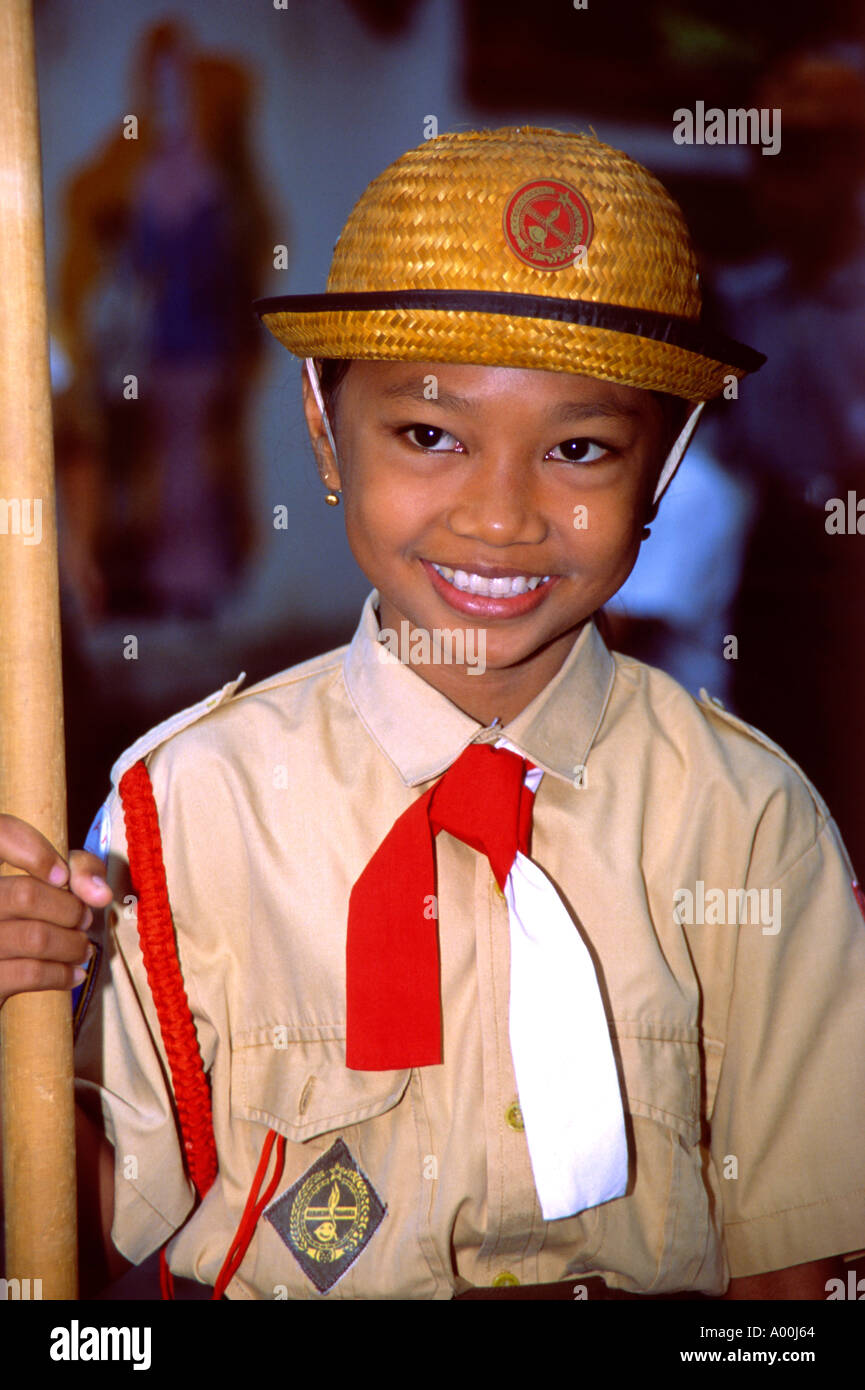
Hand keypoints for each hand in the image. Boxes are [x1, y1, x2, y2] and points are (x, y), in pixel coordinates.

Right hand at [0, 814, 113, 1007]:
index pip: (1, 834)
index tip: (61, 875)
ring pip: (35, 937)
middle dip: (69, 910)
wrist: (2, 970)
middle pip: (26, 895)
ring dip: (72, 945)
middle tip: (84, 920)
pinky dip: (61, 974)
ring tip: (82, 948)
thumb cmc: (29, 915)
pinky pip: (29, 974)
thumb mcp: (52, 878)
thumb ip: (79, 868)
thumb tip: (100, 893)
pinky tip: (73, 974)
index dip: (34, 851)